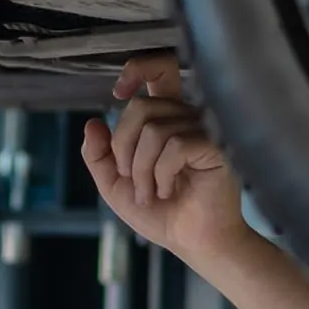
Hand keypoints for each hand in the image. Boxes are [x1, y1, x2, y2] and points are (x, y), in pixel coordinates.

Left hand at [80, 53, 254, 266]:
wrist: (191, 240)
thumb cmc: (161, 212)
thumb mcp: (115, 185)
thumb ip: (98, 155)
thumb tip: (91, 122)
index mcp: (166, 118)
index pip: (160, 69)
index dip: (139, 68)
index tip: (118, 92)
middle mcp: (187, 117)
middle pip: (141, 106)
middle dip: (123, 148)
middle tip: (131, 179)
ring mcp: (205, 129)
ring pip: (153, 130)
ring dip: (141, 171)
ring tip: (152, 194)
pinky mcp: (217, 146)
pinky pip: (175, 146)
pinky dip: (161, 175)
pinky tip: (169, 191)